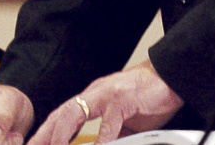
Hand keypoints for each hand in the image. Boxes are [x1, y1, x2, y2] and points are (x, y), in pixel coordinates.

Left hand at [29, 61, 183, 144]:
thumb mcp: (125, 122)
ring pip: (75, 112)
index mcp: (92, 99)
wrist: (168, 78)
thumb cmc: (146, 98)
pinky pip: (109, 120)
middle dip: (45, 133)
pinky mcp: (123, 99)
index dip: (47, 131)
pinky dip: (102, 137)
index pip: (62, 115)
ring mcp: (106, 95)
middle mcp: (94, 94)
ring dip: (62, 133)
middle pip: (61, 113)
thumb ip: (112, 134)